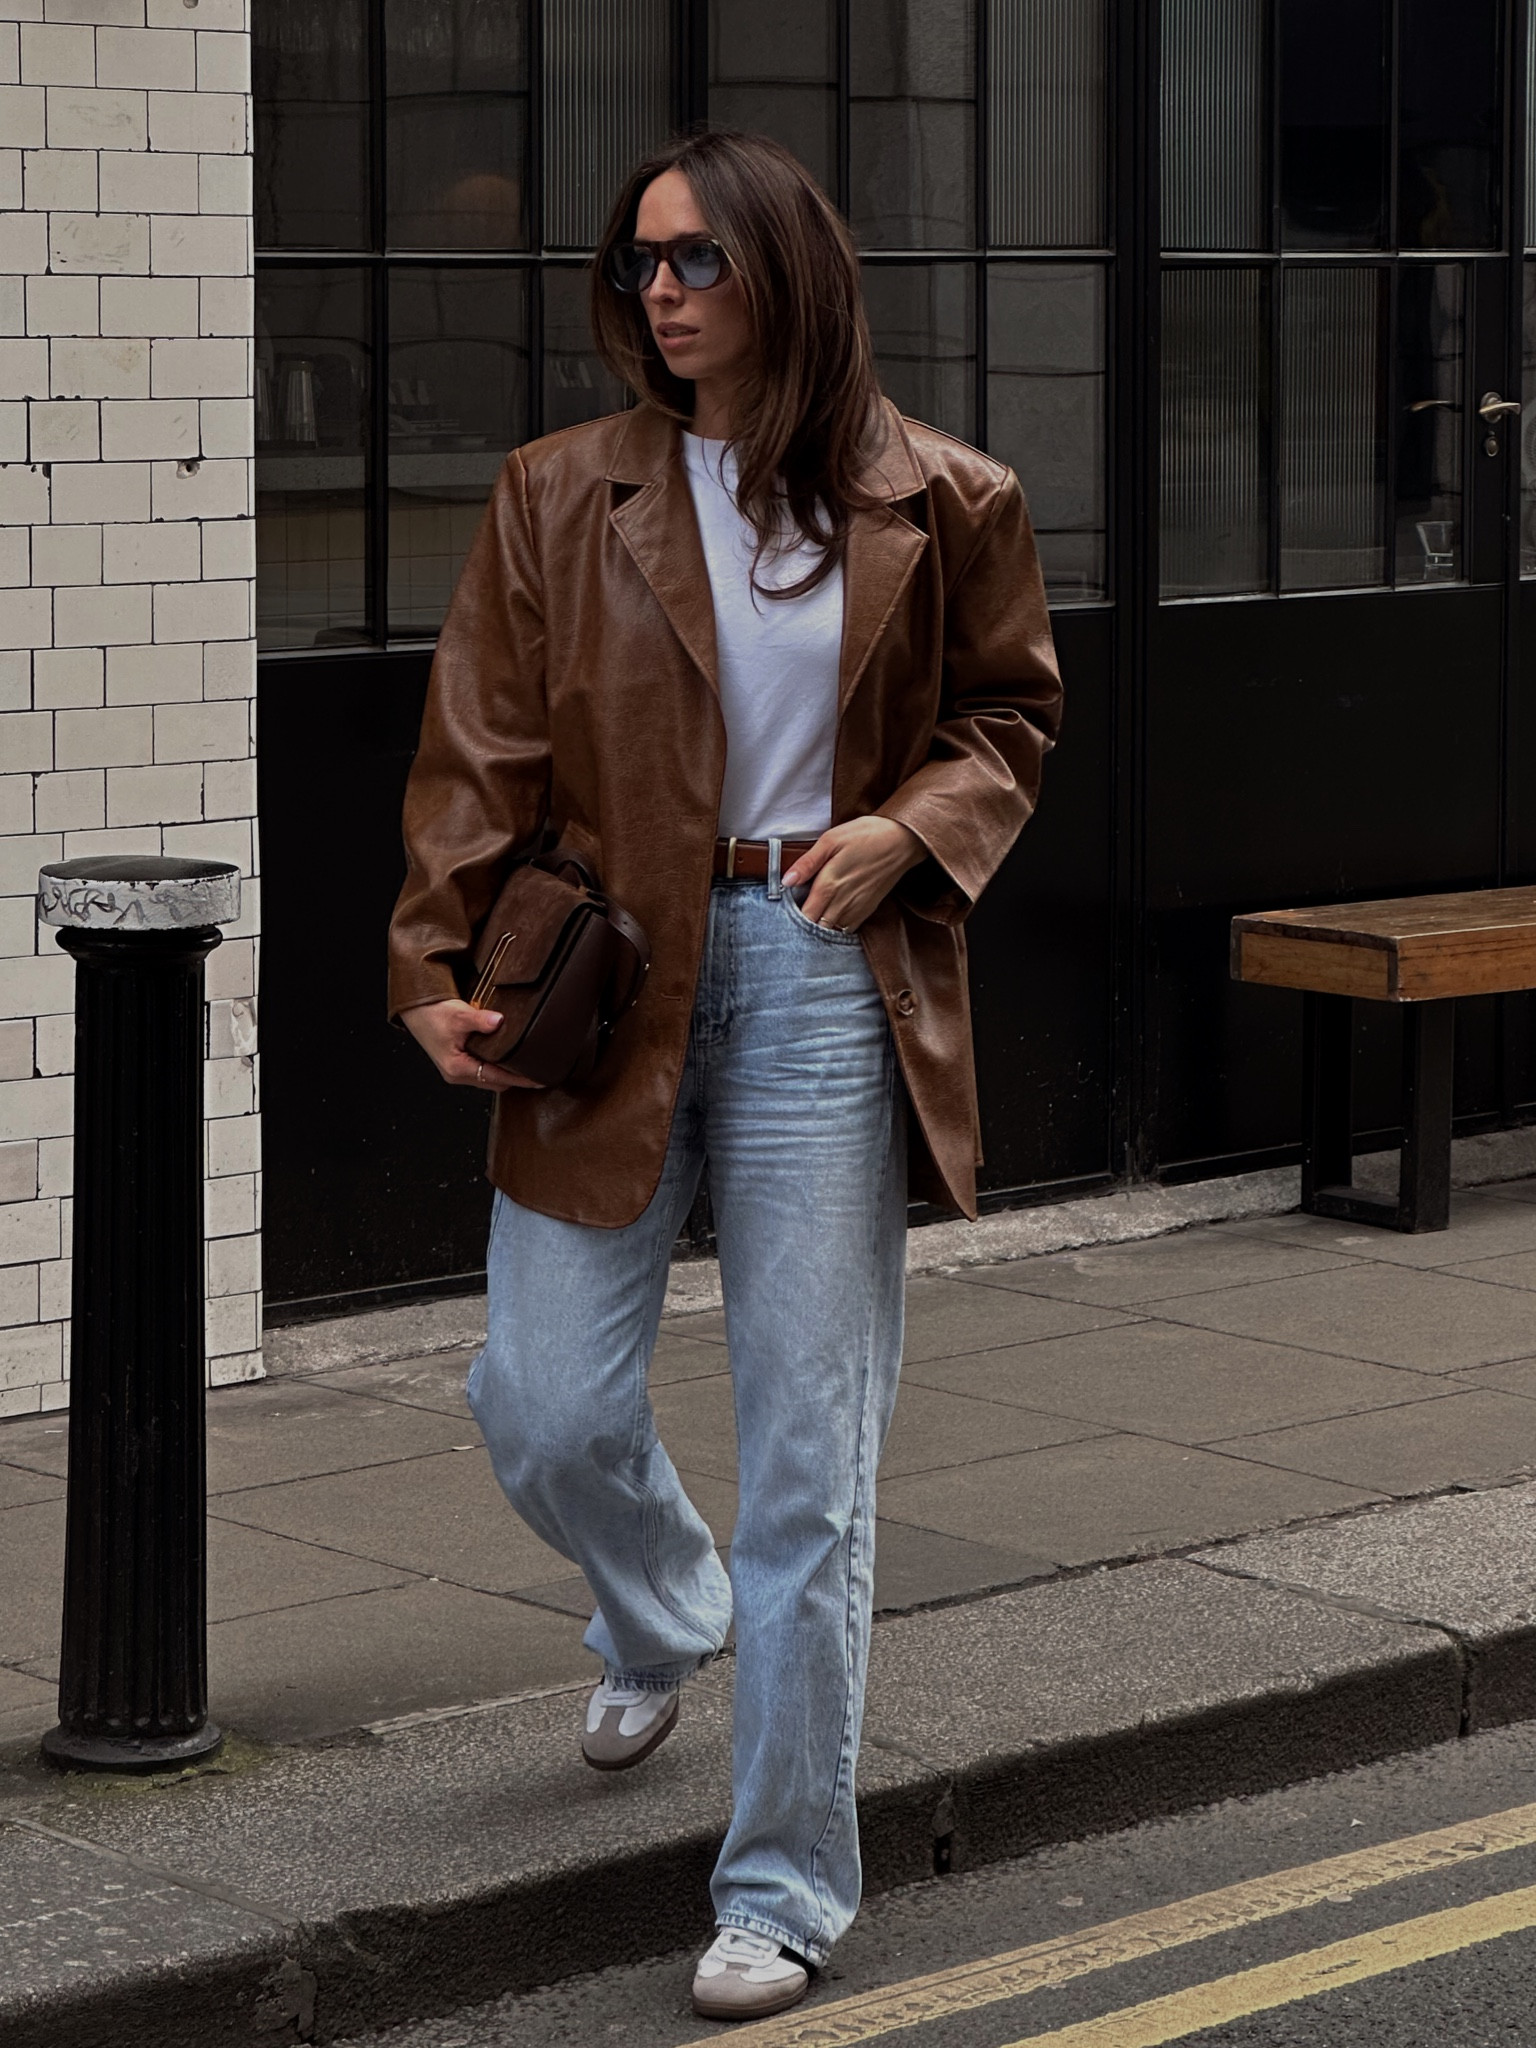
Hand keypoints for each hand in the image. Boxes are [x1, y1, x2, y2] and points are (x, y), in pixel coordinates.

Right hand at [401, 998, 545, 1091]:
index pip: (496, 1079)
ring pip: (488, 1078)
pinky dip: (495, 1065)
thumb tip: (499, 1021)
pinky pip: (482, 1070)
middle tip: (537, 1069)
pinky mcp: (458, 1063)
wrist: (415, 1011)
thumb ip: (480, 1020)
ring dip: (504, 1072)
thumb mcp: (458, 1015)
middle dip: (515, 1078)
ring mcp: (457, 1071)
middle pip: (494, 1083)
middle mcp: (457, 1074)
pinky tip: (506, 1055)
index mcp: (457, 1068)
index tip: (538, 1079)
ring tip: (525, 1063)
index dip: (519, 1079)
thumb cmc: (432, 1014)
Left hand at [783, 816, 927, 932]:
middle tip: (793, 916)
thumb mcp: (831, 839)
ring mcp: (857, 909)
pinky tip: (830, 916)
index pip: (804, 917)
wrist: (902, 840)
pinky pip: (847, 929)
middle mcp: (842, 903)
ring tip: (811, 916)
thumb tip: (786, 880)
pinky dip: (836, 927)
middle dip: (803, 926)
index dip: (791, 919)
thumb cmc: (865, 835)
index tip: (783, 912)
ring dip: (819, 927)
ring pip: (831, 931)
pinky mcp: (868, 910)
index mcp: (829, 886)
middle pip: (816, 928)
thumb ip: (807, 863)